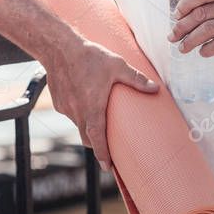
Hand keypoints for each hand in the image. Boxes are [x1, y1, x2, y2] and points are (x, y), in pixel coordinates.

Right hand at [46, 39, 158, 169]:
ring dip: (86, 123)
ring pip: (77, 123)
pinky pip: (68, 111)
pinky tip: (82, 95)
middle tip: (106, 142)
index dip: (103, 155)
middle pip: (86, 137)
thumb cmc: (90, 57)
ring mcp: (65, 108)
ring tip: (95, 110)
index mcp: (93, 109)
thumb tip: (156, 89)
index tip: (107, 166)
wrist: (59, 47)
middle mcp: (77, 112)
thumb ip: (136, 80)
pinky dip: (76, 110)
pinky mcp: (57, 101)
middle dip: (96, 142)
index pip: (97, 140)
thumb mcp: (117, 66)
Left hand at [169, 0, 213, 61]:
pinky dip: (207, 49)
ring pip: (207, 30)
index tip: (176, 16)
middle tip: (172, 36)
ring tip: (182, 48)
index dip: (185, 4)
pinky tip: (202, 52)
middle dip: (182, 27)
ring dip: (190, 41)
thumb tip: (182, 14)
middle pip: (201, 14)